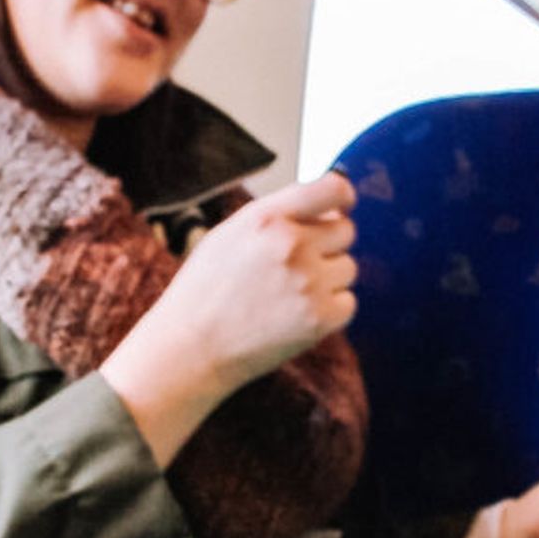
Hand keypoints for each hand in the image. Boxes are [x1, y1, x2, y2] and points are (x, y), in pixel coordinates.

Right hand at [153, 172, 357, 390]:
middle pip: (346, 230)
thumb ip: (277, 214)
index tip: (342, 207)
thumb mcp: (230, 233)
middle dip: (329, 243)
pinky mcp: (320, 319)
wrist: (191, 348)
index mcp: (267, 218)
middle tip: (299, 263)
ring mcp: (309, 283)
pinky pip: (348, 302)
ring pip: (348, 268)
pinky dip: (329, 309)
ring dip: (328, 278)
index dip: (343, 197)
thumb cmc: (206, 289)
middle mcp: (291, 245)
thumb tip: (327, 207)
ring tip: (289, 293)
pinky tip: (297, 314)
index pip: (332, 189)